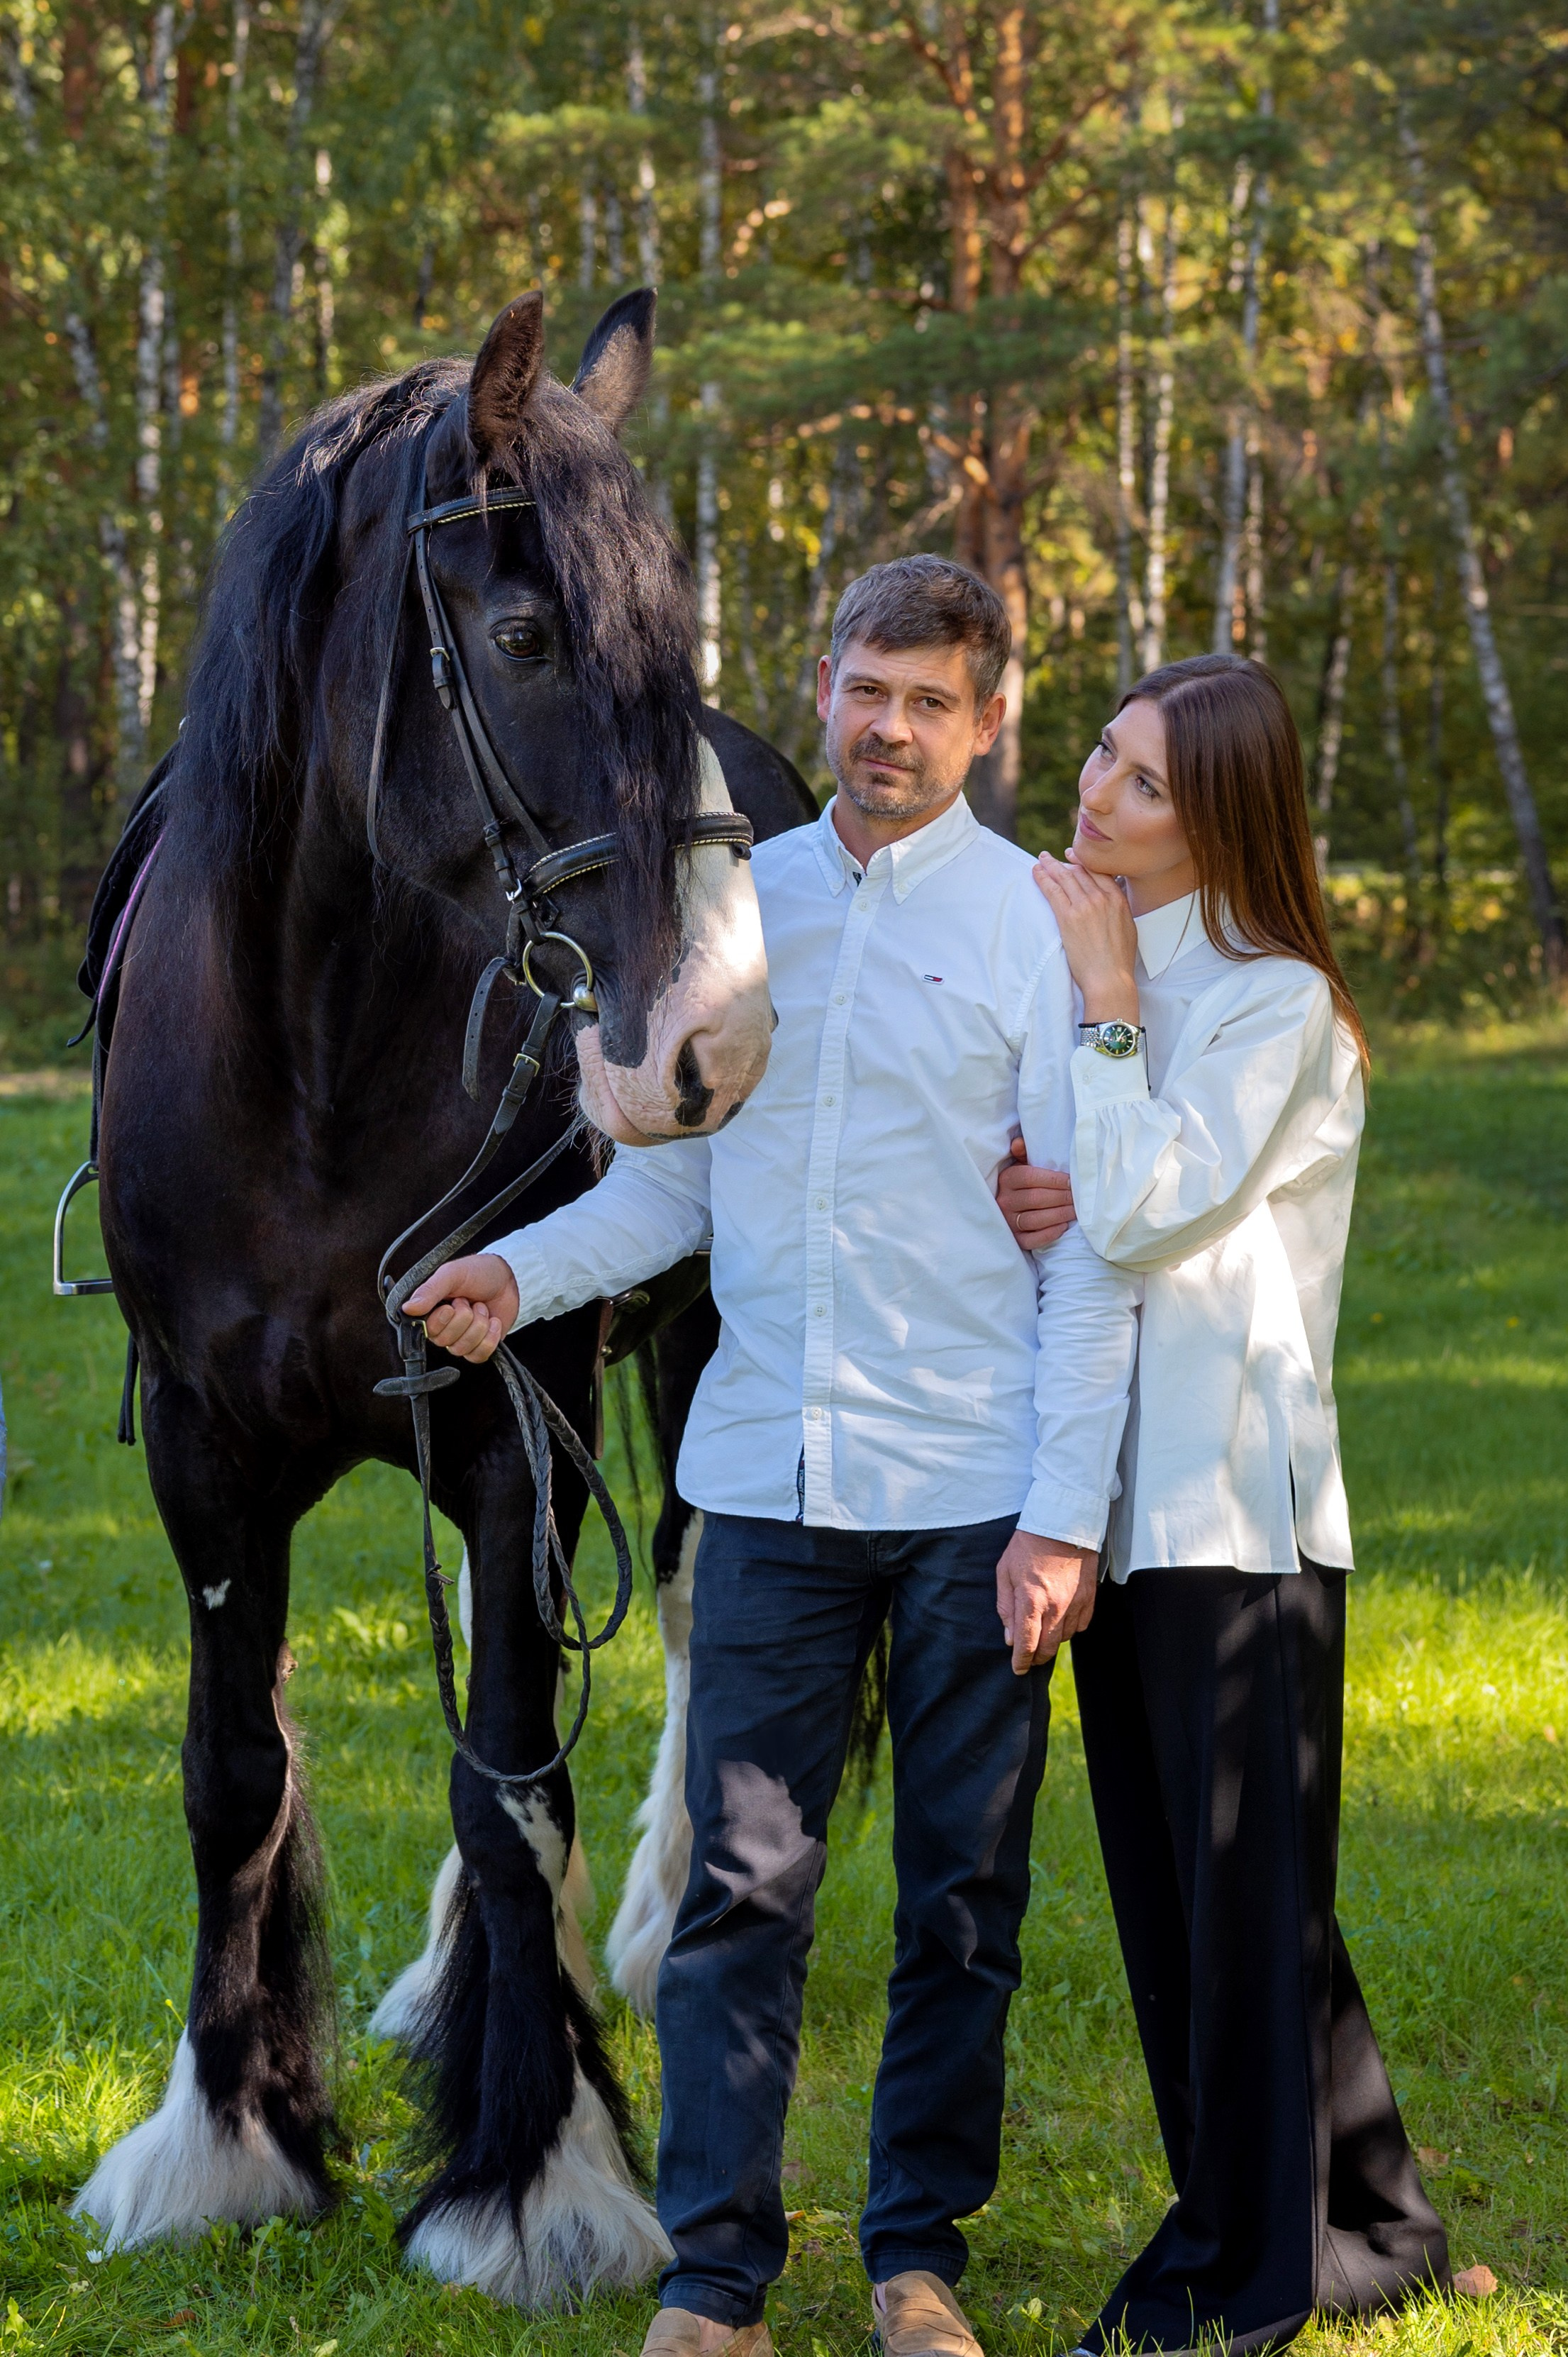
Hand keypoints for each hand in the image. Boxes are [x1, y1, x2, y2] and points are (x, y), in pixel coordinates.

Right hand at [403, 1252, 519, 1363]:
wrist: (506, 1278)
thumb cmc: (477, 1272)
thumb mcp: (452, 1274)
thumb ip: (430, 1290)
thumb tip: (408, 1308)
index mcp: (430, 1311)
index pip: (427, 1330)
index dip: (442, 1320)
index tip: (452, 1304)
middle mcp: (443, 1328)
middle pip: (445, 1341)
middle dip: (464, 1318)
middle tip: (468, 1301)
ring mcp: (461, 1339)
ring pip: (462, 1349)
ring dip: (479, 1326)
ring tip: (482, 1307)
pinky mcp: (479, 1347)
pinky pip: (478, 1355)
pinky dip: (490, 1338)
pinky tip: (493, 1321)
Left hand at [996, 1530, 1098, 1673]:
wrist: (1062, 1523)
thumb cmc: (1028, 1545)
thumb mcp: (1005, 1572)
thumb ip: (1006, 1607)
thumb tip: (1010, 1638)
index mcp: (1031, 1600)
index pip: (1027, 1643)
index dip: (1021, 1661)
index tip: (1018, 1669)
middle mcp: (1055, 1606)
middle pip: (1048, 1647)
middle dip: (1036, 1657)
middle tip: (1029, 1657)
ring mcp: (1075, 1603)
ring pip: (1065, 1639)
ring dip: (1053, 1641)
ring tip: (1043, 1632)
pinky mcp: (1089, 1597)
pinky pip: (1081, 1626)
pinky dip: (1070, 1629)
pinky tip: (1061, 1621)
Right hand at [997, 1138, 1074, 1252]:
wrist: (1011, 1207)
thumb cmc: (1025, 1184)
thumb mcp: (1022, 1165)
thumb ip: (1023, 1153)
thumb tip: (1019, 1143)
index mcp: (1007, 1179)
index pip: (1030, 1178)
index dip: (1053, 1180)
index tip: (1071, 1182)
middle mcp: (1004, 1201)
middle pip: (1035, 1199)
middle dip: (1061, 1198)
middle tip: (1078, 1198)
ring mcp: (1008, 1221)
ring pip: (1034, 1220)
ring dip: (1058, 1215)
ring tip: (1075, 1211)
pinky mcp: (1014, 1239)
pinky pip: (1031, 1240)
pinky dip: (1048, 1234)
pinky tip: (1063, 1227)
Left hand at [1032, 849, 1140, 1024]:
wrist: (1110, 978)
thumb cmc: (1119, 961)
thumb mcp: (1128, 929)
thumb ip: (1119, 911)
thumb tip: (1113, 905)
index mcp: (1118, 899)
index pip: (1097, 873)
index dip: (1083, 863)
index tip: (1073, 857)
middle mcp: (1102, 898)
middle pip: (1080, 872)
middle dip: (1064, 862)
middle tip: (1052, 858)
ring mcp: (1084, 906)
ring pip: (1065, 877)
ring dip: (1050, 866)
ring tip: (1041, 860)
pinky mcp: (1068, 916)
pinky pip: (1053, 891)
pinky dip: (1043, 879)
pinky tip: (1036, 872)